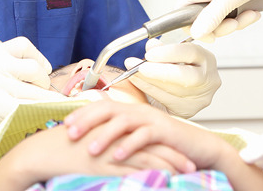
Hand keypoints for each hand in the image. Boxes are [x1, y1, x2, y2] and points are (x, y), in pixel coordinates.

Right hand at [0, 37, 63, 151]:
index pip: (23, 45)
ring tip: (43, 106)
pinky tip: (36, 115)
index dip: (38, 57)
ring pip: (36, 92)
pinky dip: (38, 112)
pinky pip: (29, 107)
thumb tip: (42, 73)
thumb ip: (6, 66)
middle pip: (34, 69)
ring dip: (45, 100)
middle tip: (41, 92)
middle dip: (44, 82)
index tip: (43, 69)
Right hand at [0, 119, 195, 189]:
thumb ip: (104, 143)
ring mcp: (113, 149)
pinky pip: (135, 168)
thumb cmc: (62, 148)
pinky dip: (152, 174)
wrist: (45, 151)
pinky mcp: (107, 163)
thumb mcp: (87, 141)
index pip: (145, 136)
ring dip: (170, 166)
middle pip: (153, 144)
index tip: (180, 154)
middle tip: (193, 164)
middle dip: (175, 155)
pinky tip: (165, 180)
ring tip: (188, 173)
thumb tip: (116, 152)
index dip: (164, 145)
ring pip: (149, 156)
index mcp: (113, 129)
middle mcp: (117, 136)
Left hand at [64, 101, 226, 169]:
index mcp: (130, 111)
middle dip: (87, 121)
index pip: (101, 106)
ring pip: (124, 121)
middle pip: (108, 109)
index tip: (64, 125)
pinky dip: (130, 145)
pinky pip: (145, 136)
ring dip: (106, 135)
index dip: (82, 114)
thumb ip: (119, 137)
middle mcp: (138, 111)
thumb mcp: (138, 140)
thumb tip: (91, 142)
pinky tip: (119, 156)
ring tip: (91, 149)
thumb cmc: (165, 147)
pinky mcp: (165, 131)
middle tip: (70, 134)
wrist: (198, 149)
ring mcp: (152, 119)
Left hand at [124, 38, 220, 118]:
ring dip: (149, 82)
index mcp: (206, 59)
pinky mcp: (189, 111)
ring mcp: (201, 98)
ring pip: (174, 91)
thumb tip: (152, 45)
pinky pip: (167, 102)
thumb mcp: (170, 55)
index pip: (191, 52)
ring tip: (133, 74)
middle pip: (187, 76)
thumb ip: (162, 49)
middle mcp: (209, 80)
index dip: (169, 52)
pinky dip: (150, 91)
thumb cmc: (177, 70)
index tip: (150, 53)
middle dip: (159, 71)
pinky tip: (139, 84)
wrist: (180, 92)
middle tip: (140, 67)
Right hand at [181, 0, 262, 40]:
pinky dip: (243, 15)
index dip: (194, 28)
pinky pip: (233, 12)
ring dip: (238, 21)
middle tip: (236, 22)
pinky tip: (254, 10)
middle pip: (204, 20)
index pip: (182, 13)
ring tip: (251, 12)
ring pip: (221, 18)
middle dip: (223, 25)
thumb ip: (211, 17)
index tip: (212, 35)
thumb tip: (196, 32)